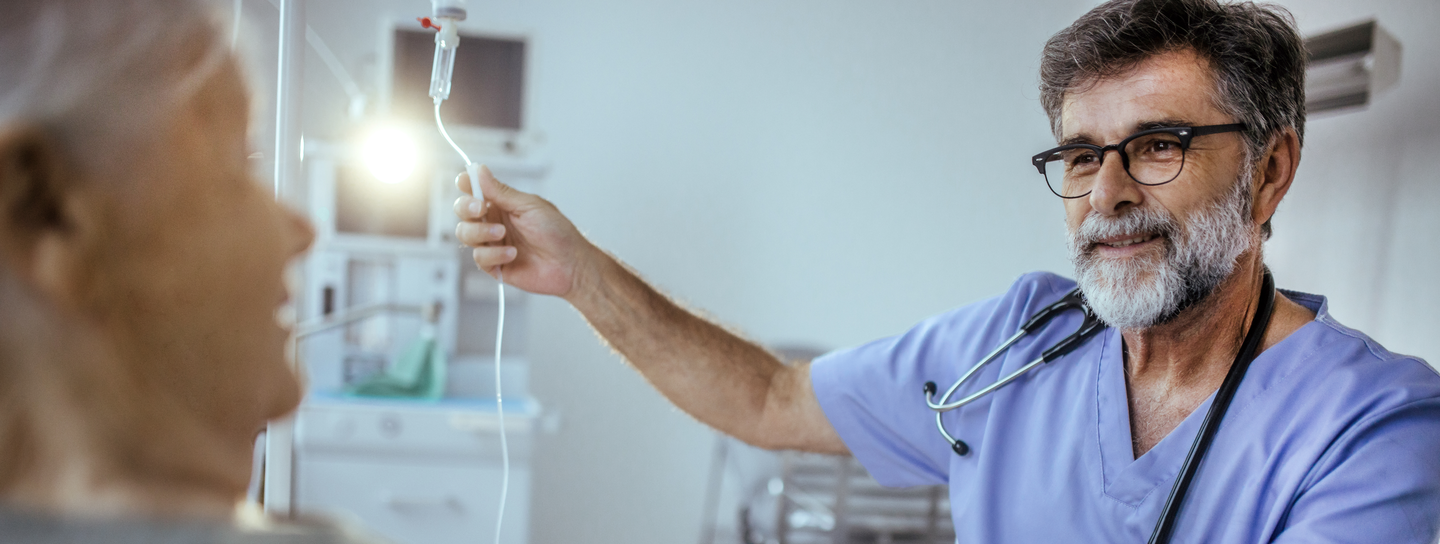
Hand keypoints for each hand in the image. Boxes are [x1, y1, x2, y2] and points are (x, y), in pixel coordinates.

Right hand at [453, 165, 597, 297]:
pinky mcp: (494, 265)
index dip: (466, 185)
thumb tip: (479, 170)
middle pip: (462, 212)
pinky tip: (513, 254)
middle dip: (467, 208)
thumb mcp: (529, 206)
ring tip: (502, 234)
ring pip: (465, 234)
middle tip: (481, 209)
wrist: (571, 264)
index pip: (474, 191)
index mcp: (502, 204)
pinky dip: (494, 254)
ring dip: (481, 232)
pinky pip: (479, 258)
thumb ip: (501, 192)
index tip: (465, 182)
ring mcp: (492, 244)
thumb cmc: (557, 232)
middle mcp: (494, 222)